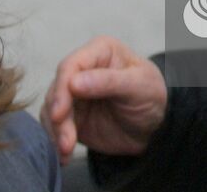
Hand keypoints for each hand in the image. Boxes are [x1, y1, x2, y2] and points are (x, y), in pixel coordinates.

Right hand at [39, 36, 167, 164]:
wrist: (155, 128)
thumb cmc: (151, 96)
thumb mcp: (139, 85)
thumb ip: (109, 82)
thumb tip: (73, 83)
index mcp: (100, 51)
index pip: (72, 65)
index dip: (62, 88)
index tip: (60, 113)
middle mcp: (82, 69)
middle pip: (57, 88)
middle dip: (58, 116)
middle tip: (65, 142)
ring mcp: (74, 93)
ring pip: (52, 108)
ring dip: (56, 131)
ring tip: (65, 150)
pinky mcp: (71, 115)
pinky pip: (54, 125)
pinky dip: (55, 140)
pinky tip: (64, 155)